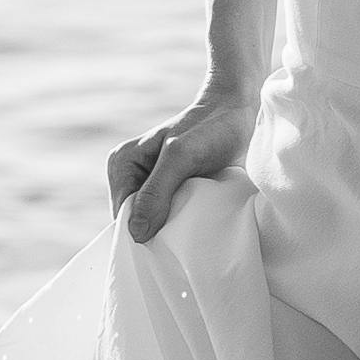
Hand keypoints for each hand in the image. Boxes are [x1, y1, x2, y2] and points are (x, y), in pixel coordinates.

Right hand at [111, 84, 253, 243]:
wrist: (237, 114)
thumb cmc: (208, 129)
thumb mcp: (180, 158)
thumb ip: (156, 192)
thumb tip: (136, 233)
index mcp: (122, 165)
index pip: (123, 216)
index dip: (143, 233)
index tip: (168, 245)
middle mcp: (131, 175)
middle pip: (137, 222)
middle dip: (158, 232)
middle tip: (185, 237)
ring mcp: (152, 184)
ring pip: (155, 223)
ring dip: (174, 229)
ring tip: (195, 228)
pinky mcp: (172, 191)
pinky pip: (171, 218)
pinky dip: (185, 224)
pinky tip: (199, 223)